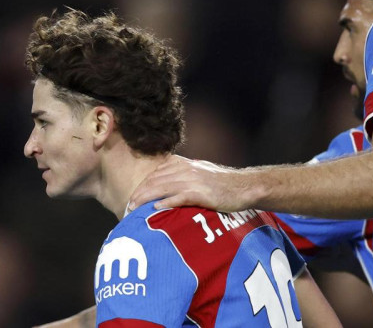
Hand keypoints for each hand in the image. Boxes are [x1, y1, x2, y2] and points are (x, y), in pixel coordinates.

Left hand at [127, 155, 253, 212]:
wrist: (244, 187)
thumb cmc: (222, 184)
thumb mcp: (199, 173)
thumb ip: (182, 176)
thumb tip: (164, 187)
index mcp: (183, 164)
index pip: (154, 174)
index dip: (141, 187)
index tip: (131, 198)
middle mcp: (185, 169)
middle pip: (154, 180)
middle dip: (139, 194)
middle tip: (127, 207)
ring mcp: (193, 180)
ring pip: (162, 188)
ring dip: (145, 199)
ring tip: (134, 209)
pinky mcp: (201, 193)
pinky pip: (179, 197)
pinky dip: (166, 203)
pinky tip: (155, 209)